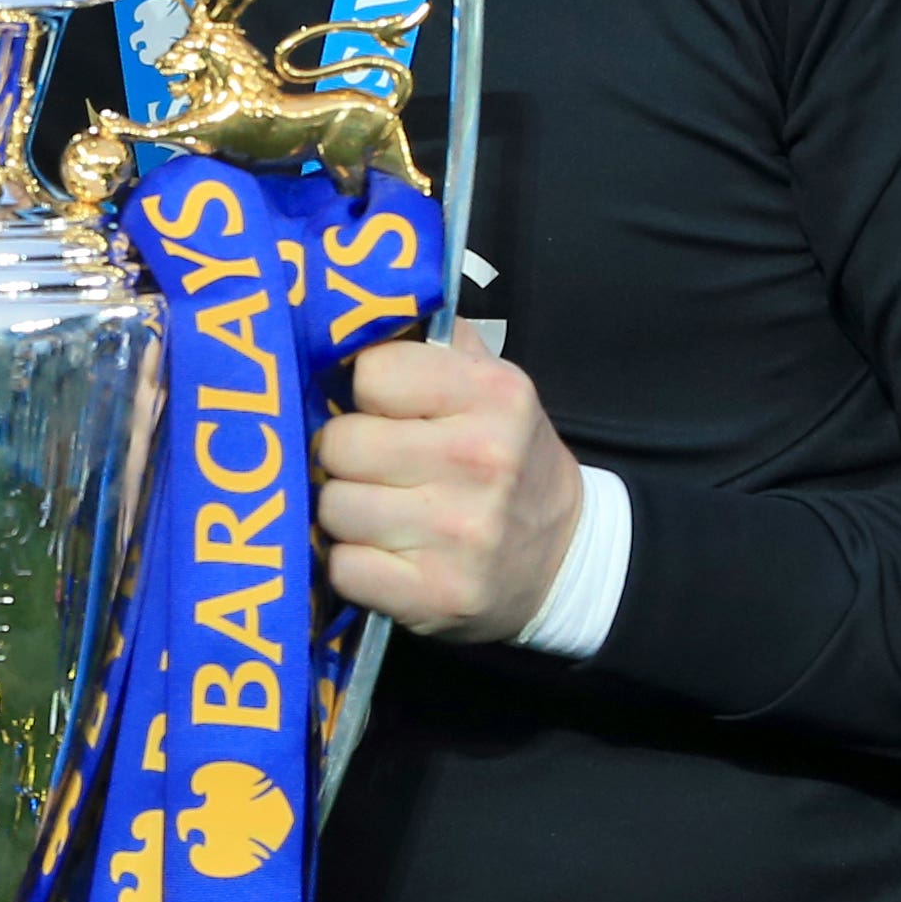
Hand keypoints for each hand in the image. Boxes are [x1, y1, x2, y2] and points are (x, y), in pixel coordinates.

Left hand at [313, 340, 585, 644]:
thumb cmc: (509, 459)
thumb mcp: (493, 386)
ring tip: (382, 511)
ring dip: (346, 513)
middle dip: (348, 456)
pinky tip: (384, 555)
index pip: (372, 374)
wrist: (567, 557)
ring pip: (334, 508)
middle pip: (341, 444)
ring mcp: (459, 534)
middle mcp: (479, 460)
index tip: (386, 410)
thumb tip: (361, 307)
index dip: (367, 393)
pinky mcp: (436, 595)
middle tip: (376, 467)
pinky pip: (343, 569)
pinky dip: (354, 565)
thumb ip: (435, 343)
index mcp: (493, 395)